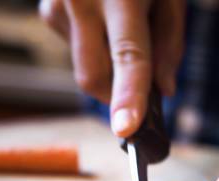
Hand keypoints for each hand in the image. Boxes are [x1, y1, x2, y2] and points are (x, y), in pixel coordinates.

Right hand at [40, 0, 184, 136]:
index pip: (129, 55)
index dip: (129, 96)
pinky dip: (94, 47)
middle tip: (140, 96)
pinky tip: (102, 17)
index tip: (127, 130)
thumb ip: (170, 43)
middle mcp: (82, 0)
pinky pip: (75, 49)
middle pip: (94, 77)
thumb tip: (164, 91)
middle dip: (116, 98)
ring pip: (85, 66)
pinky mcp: (47, 10)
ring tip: (122, 25)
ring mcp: (58, 5)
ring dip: (108, 66)